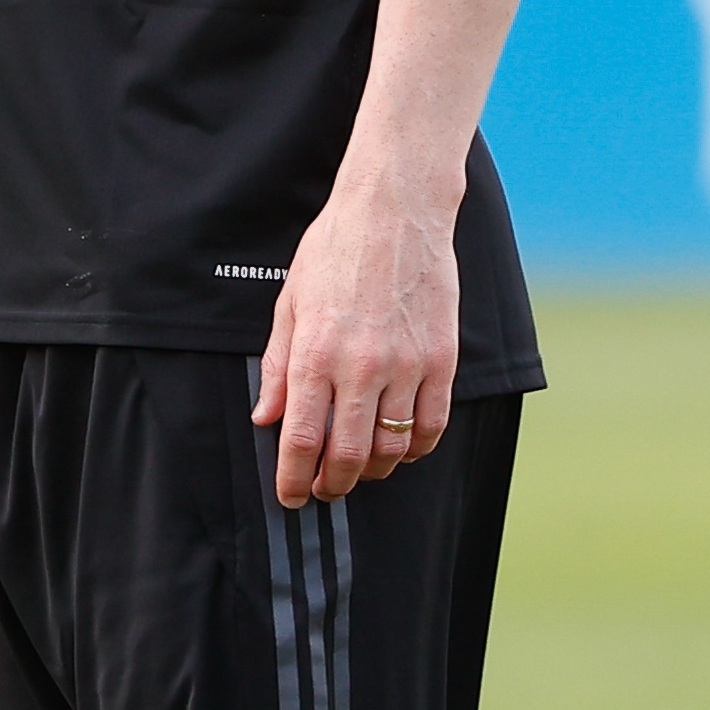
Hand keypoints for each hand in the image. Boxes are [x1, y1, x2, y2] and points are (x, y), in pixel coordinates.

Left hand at [252, 177, 458, 506]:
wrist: (394, 213)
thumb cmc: (335, 251)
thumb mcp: (290, 302)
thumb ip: (279, 365)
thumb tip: (266, 416)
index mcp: (317, 352)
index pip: (302, 438)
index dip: (294, 477)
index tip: (290, 495)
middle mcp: (363, 366)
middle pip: (349, 454)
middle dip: (332, 484)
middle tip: (323, 490)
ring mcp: (408, 366)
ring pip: (393, 448)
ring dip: (373, 472)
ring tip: (358, 472)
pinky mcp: (442, 360)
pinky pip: (432, 425)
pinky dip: (416, 449)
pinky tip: (401, 450)